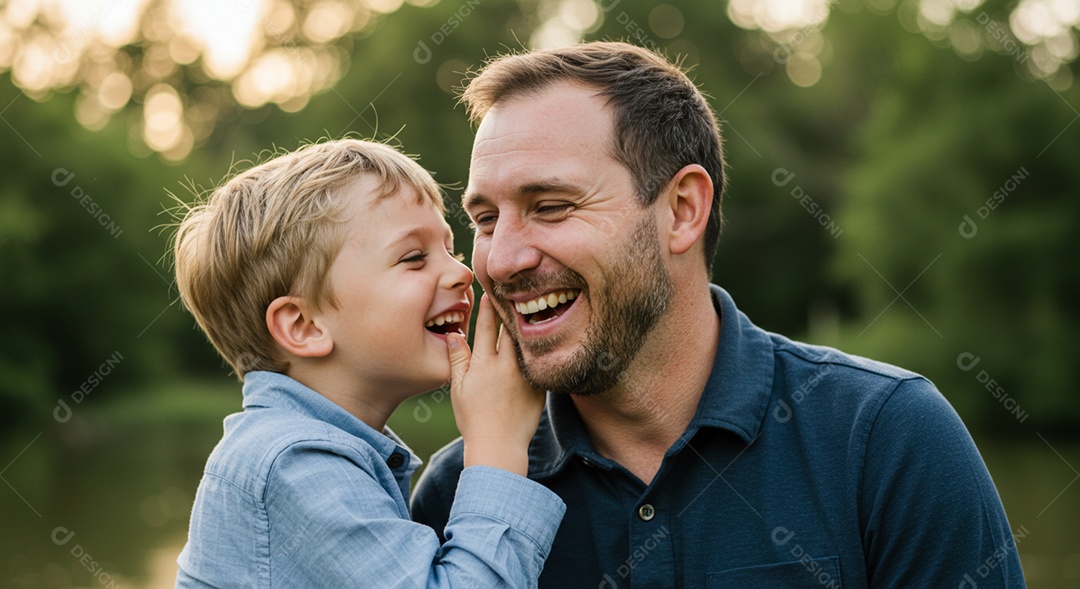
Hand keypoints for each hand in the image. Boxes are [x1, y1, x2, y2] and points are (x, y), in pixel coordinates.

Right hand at [447, 293, 544, 476]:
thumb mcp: (458, 388)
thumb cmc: (473, 420)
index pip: (486, 327)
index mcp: (483, 363)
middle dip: (512, 309)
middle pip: (511, 329)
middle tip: (516, 291)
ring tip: (532, 308)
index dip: (488, 308)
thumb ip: (457, 359)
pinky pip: (540, 361)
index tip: (490, 292)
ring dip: (528, 325)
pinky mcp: (539, 386)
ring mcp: (525, 375)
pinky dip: (540, 349)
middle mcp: (506, 365)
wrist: (499, 447)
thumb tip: (454, 334)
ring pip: (528, 342)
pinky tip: (545, 337)